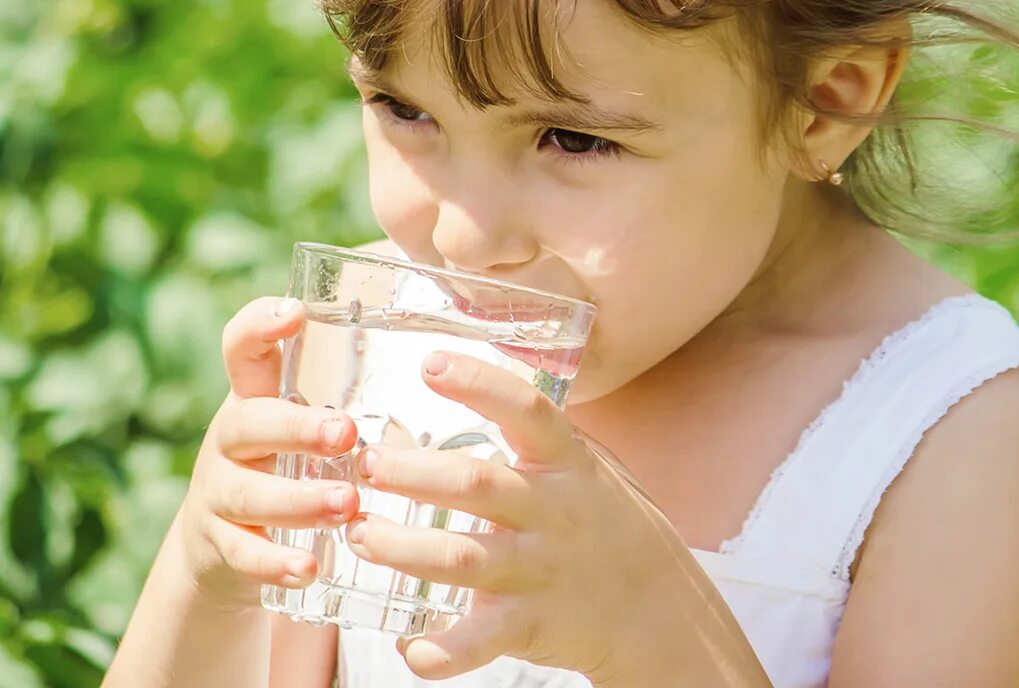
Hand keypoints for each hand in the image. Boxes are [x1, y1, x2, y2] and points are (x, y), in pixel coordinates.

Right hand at [175, 296, 360, 609]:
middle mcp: (231, 439)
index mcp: (256, 397)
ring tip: (346, 505)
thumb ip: (349, 391)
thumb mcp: (304, 421)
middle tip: (346, 433)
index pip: (242, 347)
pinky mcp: (220, 547)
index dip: (260, 324)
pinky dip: (275, 563)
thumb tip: (448, 352)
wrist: (224, 544)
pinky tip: (309, 569)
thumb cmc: (290, 463)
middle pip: (247, 421)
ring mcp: (220, 493)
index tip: (295, 312)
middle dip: (296, 427)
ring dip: (297, 499)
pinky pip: (243, 555)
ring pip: (248, 493)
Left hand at [342, 351, 706, 681]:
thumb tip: (484, 372)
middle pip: (476, 484)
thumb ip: (540, 431)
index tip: (430, 366)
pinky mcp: (531, 624)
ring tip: (361, 535)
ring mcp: (541, 570)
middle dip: (414, 473)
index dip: (479, 385)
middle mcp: (553, 511)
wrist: (657, 609)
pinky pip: (481, 641)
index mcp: (567, 462)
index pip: (526, 410)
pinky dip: (442, 651)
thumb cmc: (610, 522)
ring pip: (463, 558)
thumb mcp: (590, 463)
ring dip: (404, 549)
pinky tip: (409, 647)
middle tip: (367, 464)